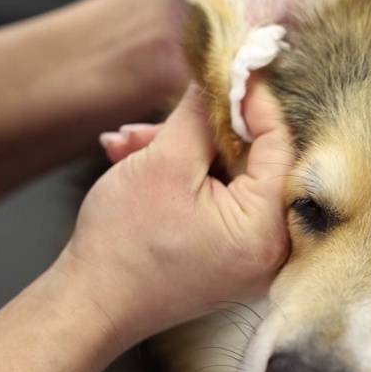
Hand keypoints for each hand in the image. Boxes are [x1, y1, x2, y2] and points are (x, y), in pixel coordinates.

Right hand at [58, 83, 293, 349]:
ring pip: (230, 175)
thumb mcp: (164, 162)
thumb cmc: (123, 244)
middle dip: (204, 127)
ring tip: (133, 142)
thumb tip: (226, 75)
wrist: (90, 304)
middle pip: (255, 159)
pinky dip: (185, 176)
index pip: (280, 144)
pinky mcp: (231, 254)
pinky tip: (139, 158)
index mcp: (266, 230)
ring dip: (183, 148)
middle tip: (175, 103)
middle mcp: (273, 248)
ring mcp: (252, 255)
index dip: (255, 100)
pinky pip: (220, 198)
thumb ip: (200, 113)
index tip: (234, 67)